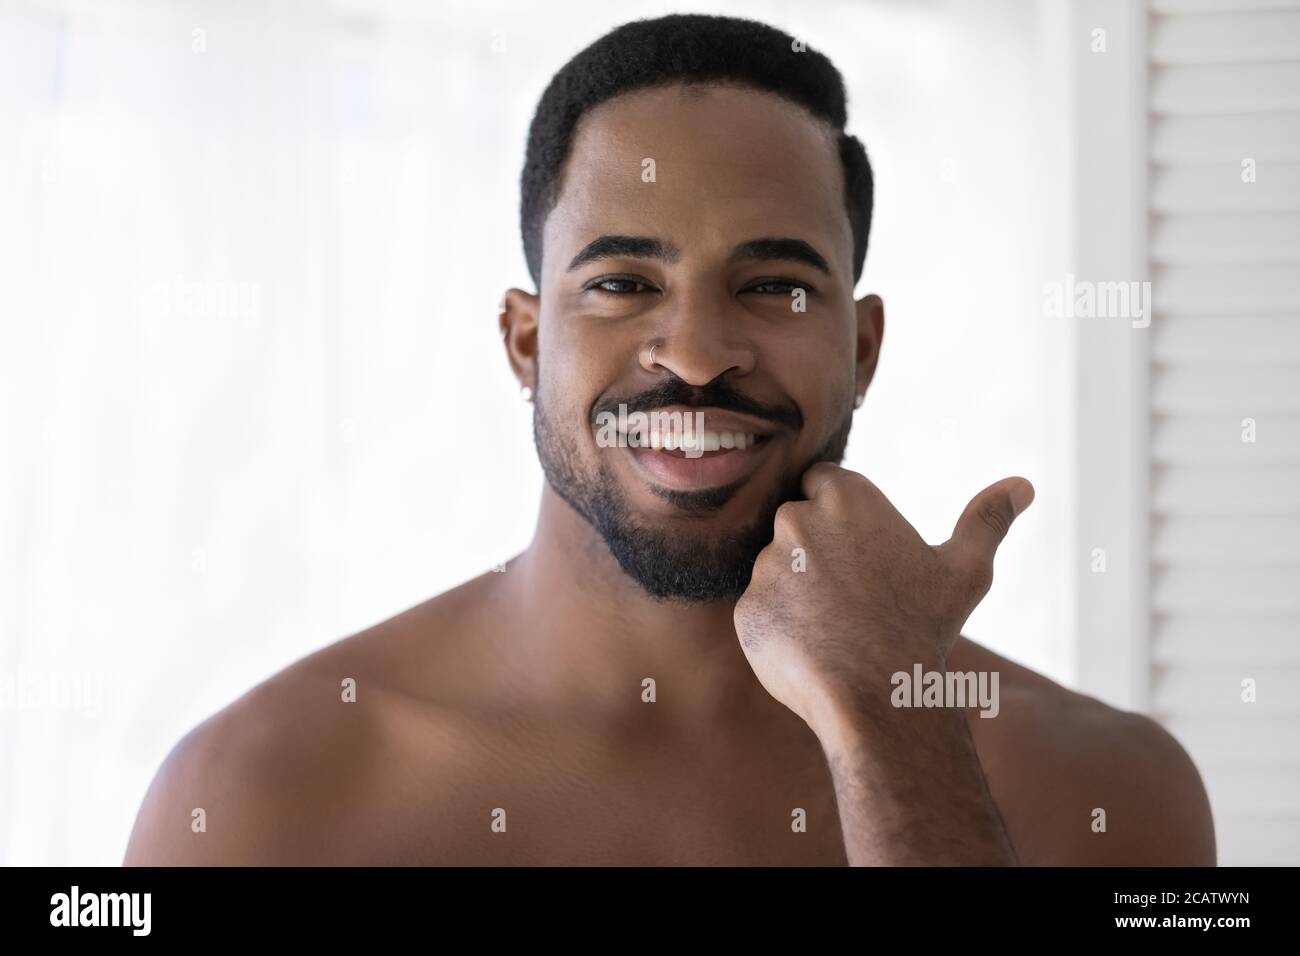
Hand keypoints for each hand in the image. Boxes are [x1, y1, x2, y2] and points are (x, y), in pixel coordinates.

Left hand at [733, 462, 1033, 733]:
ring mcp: (767, 565)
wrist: (882, 698)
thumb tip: (1022, 485)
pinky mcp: (747, 608)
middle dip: (815, 552)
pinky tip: (813, 648)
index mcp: (846, 497)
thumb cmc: (924, 629)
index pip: (821, 482)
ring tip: (835, 626)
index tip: (858, 549)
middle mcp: (798, 521)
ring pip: (775, 569)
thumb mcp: (964, 570)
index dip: (838, 515)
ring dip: (796, 590)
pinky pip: (760, 611)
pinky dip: (779, 628)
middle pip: (794, 523)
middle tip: (851, 596)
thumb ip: (987, 519)